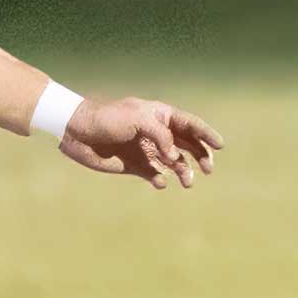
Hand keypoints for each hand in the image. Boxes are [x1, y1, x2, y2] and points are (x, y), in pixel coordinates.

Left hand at [60, 96, 224, 189]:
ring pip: (174, 162)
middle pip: (187, 145)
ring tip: (187, 182)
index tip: (220, 146)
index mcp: (159, 116)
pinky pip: (155, 175)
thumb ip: (161, 136)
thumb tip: (175, 157)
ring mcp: (147, 150)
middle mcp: (157, 133)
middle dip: (200, 156)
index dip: (206, 134)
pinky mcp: (135, 166)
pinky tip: (159, 182)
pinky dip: (160, 180)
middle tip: (208, 169)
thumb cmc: (107, 119)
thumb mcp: (137, 120)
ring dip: (184, 171)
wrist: (78, 132)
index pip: (189, 124)